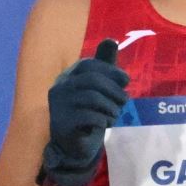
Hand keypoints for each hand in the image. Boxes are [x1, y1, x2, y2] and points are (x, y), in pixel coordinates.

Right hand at [42, 38, 129, 185]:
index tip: (126, 82)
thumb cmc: (89, 112)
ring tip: (114, 115)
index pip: (89, 65)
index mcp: (68, 77)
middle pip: (93, 81)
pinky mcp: (62, 124)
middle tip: (124, 102)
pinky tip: (105, 124)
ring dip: (112, 108)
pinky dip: (104, 120)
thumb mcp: (99, 87)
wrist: (74, 145)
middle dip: (115, 91)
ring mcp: (59, 106)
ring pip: (93, 98)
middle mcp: (60, 88)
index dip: (111, 71)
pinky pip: (90, 117)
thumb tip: (111, 40)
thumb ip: (104, 65)